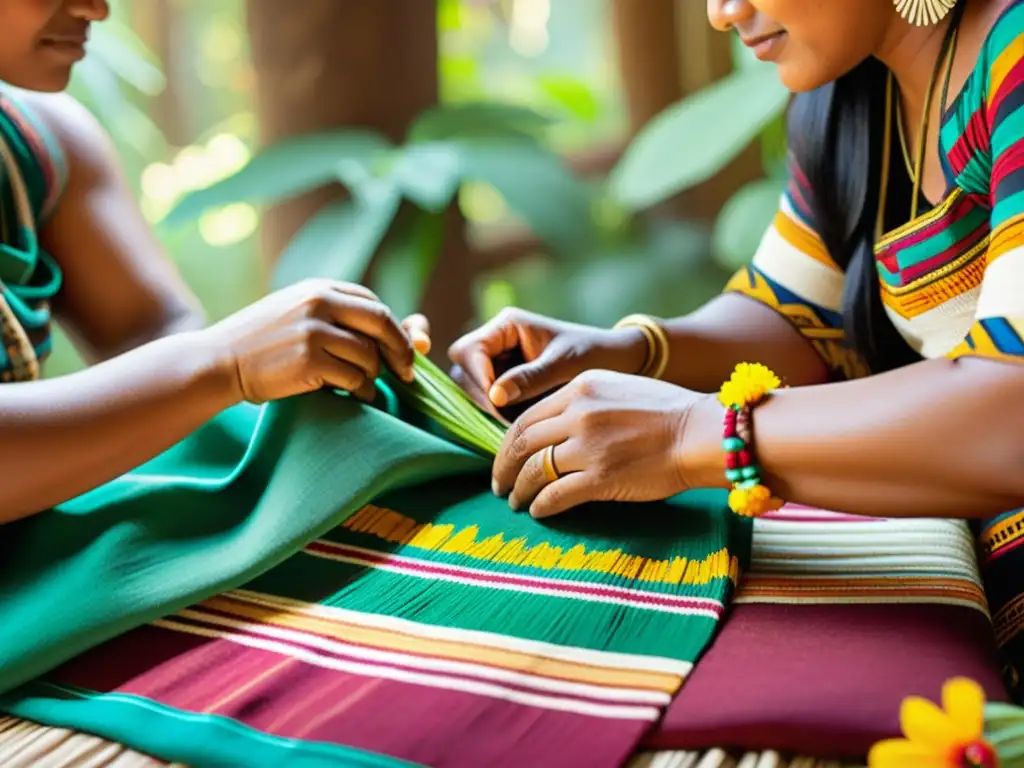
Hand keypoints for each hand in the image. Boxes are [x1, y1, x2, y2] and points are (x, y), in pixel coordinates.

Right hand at [203, 278, 430, 403]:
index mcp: (319, 288)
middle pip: (382, 322)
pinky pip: (355, 378)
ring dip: (374, 377)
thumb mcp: (301, 317)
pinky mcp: (309, 360)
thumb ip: (345, 320)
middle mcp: (318, 302)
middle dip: (402, 350)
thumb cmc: (264, 345)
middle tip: (408, 374)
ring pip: (370, 356)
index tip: (404, 350)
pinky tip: (354, 396)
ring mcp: (313, 330)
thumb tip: (417, 332)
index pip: (373, 304)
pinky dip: (362, 391)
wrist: (218, 362)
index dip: (395, 329)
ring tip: (363, 388)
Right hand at [447, 307, 648, 415]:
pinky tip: (517, 426)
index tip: (497, 402)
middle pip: (463, 370)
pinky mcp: (506, 385)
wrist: (618, 362)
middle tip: (504, 421)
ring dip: (487, 408)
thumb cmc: (595, 353)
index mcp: (507, 325)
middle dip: (479, 396)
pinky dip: (497, 415)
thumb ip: (531, 378)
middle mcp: (497, 342)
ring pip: (472, 389)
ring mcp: (499, 364)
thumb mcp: (565, 365)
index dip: (477, 377)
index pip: (469, 350)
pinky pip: (488, 401)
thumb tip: (495, 396)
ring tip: (513, 425)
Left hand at [492, 369, 709, 518]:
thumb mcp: (619, 389)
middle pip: (522, 442)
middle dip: (504, 467)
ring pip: (534, 470)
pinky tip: (538, 512)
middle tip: (499, 484)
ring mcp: (588, 446)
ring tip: (516, 502)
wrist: (702, 433)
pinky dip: (541, 506)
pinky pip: (555, 495)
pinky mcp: (600, 477)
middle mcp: (578, 413)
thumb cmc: (669, 414)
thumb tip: (555, 429)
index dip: (508, 443)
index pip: (527, 417)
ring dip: (520, 489)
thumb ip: (584, 403)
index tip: (505, 458)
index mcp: (580, 388)